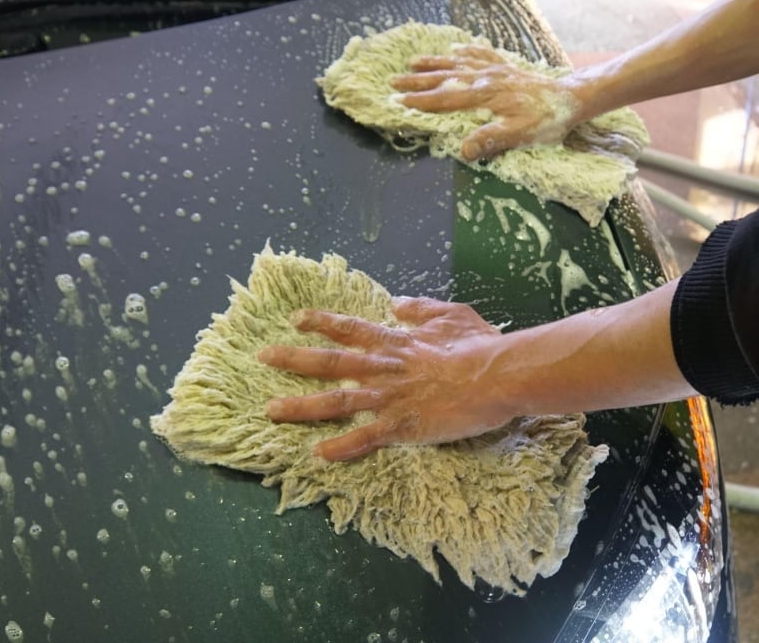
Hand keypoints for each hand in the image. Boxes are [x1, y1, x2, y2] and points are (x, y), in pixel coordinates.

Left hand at [257, 297, 514, 460]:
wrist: (496, 375)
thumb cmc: (480, 344)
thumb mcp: (452, 313)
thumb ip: (421, 309)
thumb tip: (396, 304)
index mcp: (396, 342)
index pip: (350, 329)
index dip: (321, 323)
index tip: (295, 320)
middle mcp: (384, 368)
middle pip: (330, 363)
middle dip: (293, 360)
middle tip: (262, 357)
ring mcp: (389, 398)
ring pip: (336, 402)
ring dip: (301, 407)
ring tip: (271, 410)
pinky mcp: (402, 425)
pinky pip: (365, 438)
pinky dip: (341, 448)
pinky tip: (318, 454)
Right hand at [390, 44, 585, 159]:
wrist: (570, 99)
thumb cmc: (545, 121)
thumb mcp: (519, 135)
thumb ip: (490, 140)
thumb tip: (464, 151)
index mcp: (485, 96)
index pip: (446, 99)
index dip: (421, 102)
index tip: (399, 102)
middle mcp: (486, 79)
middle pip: (445, 78)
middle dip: (418, 81)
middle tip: (393, 81)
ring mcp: (495, 71)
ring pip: (459, 64)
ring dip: (435, 63)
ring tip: (413, 62)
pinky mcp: (506, 68)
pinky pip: (480, 56)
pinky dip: (465, 52)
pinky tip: (455, 50)